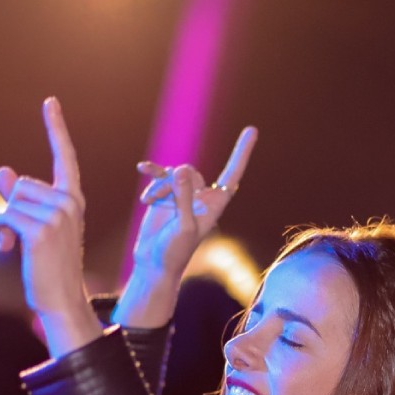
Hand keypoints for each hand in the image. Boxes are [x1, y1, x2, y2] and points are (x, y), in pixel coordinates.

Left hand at [0, 97, 96, 350]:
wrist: (61, 299)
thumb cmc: (48, 266)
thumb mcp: (36, 228)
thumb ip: (20, 198)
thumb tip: (2, 171)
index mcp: (73, 200)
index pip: (64, 157)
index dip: (55, 128)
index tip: (49, 101)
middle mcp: (69, 203)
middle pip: (21, 185)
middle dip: (13, 208)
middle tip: (20, 237)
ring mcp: (57, 216)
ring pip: (12, 200)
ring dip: (6, 222)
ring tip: (18, 246)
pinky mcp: (41, 231)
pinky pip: (5, 216)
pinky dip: (0, 231)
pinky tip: (10, 250)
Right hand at [130, 126, 257, 277]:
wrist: (152, 264)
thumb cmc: (174, 252)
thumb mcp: (184, 226)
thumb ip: (184, 198)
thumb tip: (180, 170)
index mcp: (214, 205)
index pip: (232, 175)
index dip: (242, 153)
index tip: (252, 129)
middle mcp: (200, 198)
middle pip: (191, 173)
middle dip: (174, 182)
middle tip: (159, 201)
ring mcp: (182, 196)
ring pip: (173, 174)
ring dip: (159, 185)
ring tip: (148, 201)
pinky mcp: (164, 196)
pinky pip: (160, 177)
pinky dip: (152, 175)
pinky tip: (142, 169)